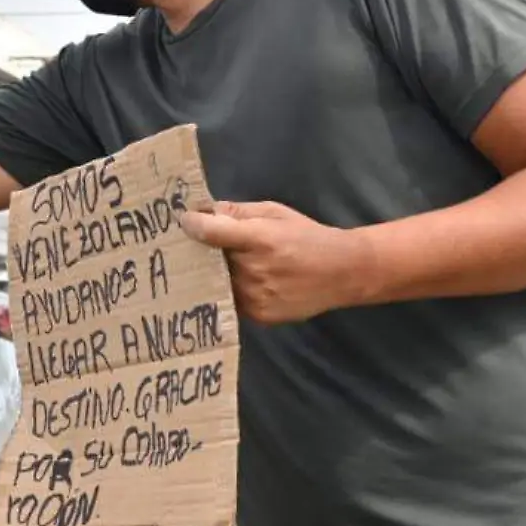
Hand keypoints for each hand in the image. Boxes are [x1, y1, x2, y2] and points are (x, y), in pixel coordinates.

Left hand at [179, 200, 377, 324]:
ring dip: (215, 274)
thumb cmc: (307, 236)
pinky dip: (231, 291)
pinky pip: (231, 301)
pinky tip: (240, 282)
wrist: (343, 272)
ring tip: (222, 265)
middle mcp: (254, 270)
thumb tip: (205, 210)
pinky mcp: (258, 315)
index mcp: (260, 239)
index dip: (193, 225)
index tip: (183, 221)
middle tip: (199, 244)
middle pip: (211, 260)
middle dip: (204, 251)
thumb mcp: (275, 213)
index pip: (213, 232)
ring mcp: (255, 297)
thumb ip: (239, 212)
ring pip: (218, 283)